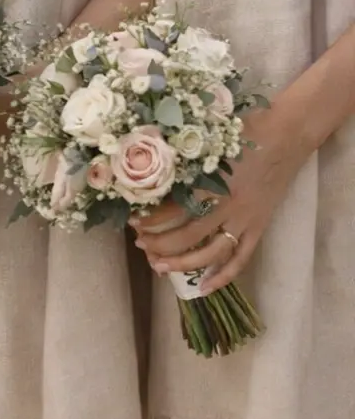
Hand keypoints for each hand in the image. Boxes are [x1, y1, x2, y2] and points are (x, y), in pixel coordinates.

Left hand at [132, 105, 305, 293]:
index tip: (132, 219)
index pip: (174, 210)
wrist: (286, 135)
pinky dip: (223, 276)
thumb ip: (184, 154)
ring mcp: (245, 220)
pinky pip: (240, 259)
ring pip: (210, 253)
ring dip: (183, 264)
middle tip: (140, 244)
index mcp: (212, 182)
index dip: (151, 218)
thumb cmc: (244, 130)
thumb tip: (148, 162)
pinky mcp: (258, 228)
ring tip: (159, 266)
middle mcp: (228, 206)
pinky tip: (203, 288)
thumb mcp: (209, 137)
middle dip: (159, 244)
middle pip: (187, 236)